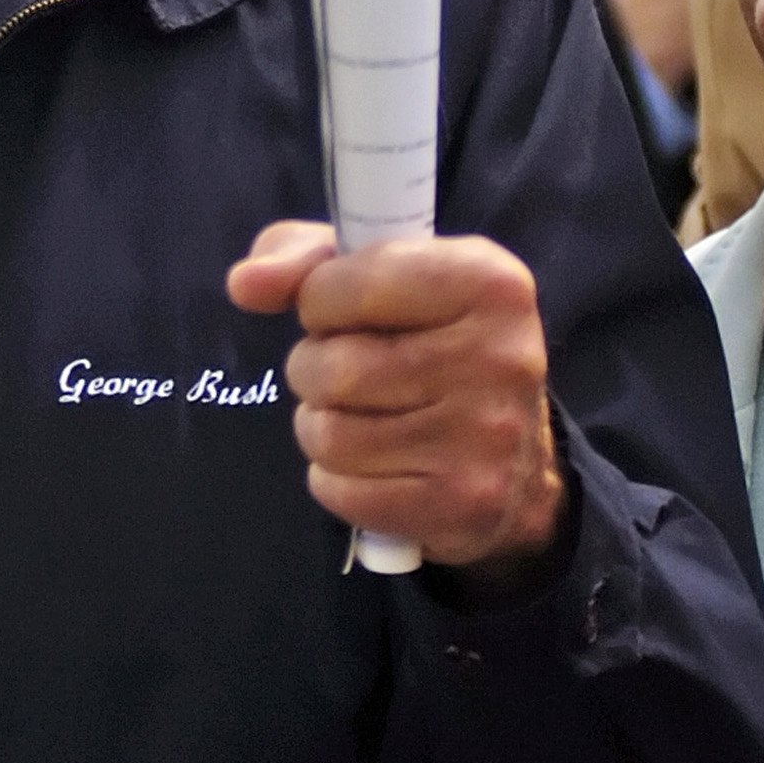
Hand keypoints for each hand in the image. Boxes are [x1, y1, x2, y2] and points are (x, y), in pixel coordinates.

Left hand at [228, 222, 562, 569]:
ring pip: (330, 434)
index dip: (319, 303)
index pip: (343, 284)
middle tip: (350, 373)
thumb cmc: (431, 345)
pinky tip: (378, 466)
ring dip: (323, 427)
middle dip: (316, 370)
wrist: (517, 464)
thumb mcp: (382, 274)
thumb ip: (303, 260)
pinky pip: (340, 490)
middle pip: (333, 367)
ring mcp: (484, 436)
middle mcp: (498, 356)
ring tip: (362, 418)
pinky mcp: (461, 502)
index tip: (344, 314)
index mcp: (487, 281)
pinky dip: (338, 480)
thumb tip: (245, 284)